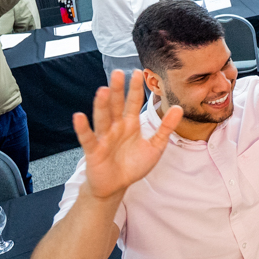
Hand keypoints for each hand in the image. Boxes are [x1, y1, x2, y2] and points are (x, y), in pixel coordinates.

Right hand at [73, 70, 182, 199]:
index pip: (133, 103)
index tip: (136, 73)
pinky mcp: (94, 151)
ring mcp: (104, 138)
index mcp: (130, 124)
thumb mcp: (155, 146)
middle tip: (117, 73)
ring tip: (102, 90)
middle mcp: (116, 127)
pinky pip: (88, 139)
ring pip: (103, 118)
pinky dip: (83, 128)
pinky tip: (79, 117)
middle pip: (116, 106)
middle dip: (117, 90)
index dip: (135, 89)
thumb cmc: (133, 165)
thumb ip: (166, 128)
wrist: (116, 186)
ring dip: (102, 105)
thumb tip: (179, 108)